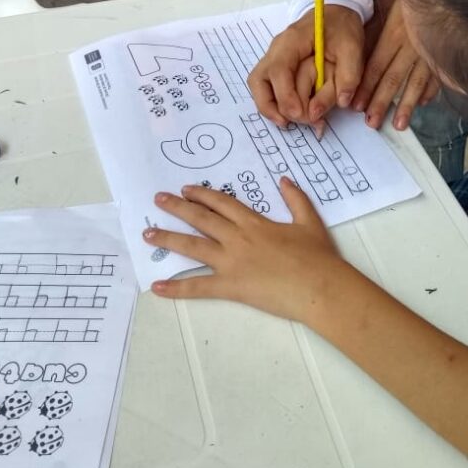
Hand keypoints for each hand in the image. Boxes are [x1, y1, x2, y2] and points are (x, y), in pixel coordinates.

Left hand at [144, 178, 347, 323]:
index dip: (202, 194)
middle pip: (201, 219)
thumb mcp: (309, 221)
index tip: (186, 189)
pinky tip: (157, 287)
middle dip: (177, 208)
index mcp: (254, 223)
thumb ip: (296, 199)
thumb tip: (284, 180)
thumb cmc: (317, 256)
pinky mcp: (230, 287)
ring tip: (147, 234)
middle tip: (158, 200)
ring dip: (168, 239)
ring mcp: (231, 262)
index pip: (222, 204)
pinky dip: (176, 288)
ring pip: (192, 247)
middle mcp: (237, 238)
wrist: (319, 287)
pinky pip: (198, 287)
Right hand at [247, 5, 363, 126]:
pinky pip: (265, 88)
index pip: (278, 70)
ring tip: (290, 123)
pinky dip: (274, 104)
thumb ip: (349, 75)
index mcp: (292, 40)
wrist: (335, 12)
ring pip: (258, 87)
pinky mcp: (276, 67)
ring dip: (271, 109)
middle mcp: (276, 50)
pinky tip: (290, 115)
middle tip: (305, 121)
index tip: (301, 115)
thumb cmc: (342, 27)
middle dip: (280, 107)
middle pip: (260, 82)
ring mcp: (273, 58)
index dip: (286, 96)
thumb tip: (341, 103)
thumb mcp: (353, 48)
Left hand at [354, 0, 438, 130]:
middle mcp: (412, 45)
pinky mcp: (445, 51)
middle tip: (371, 123)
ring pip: (416, 81)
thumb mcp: (386, 7)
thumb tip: (359, 58)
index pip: (376, 66)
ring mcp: (431, 49)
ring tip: (399, 124)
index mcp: (394, 33)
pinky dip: (431, 89)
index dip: (366, 86)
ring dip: (406, 105)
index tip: (356, 105)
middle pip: (394, 78)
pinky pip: (437, 74)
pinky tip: (424, 103)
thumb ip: (374, 32)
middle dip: (381, 102)